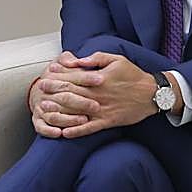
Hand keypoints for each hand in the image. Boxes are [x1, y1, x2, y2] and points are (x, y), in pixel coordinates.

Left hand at [39, 51, 156, 137]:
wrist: (153, 94)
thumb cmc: (132, 74)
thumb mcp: (115, 59)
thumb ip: (94, 58)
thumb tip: (75, 59)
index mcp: (98, 79)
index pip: (73, 77)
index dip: (58, 76)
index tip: (46, 74)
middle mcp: (97, 95)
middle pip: (71, 93)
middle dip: (53, 92)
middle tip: (39, 90)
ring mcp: (102, 110)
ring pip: (77, 112)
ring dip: (59, 111)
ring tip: (43, 111)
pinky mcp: (108, 121)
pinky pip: (90, 128)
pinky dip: (77, 131)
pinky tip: (64, 133)